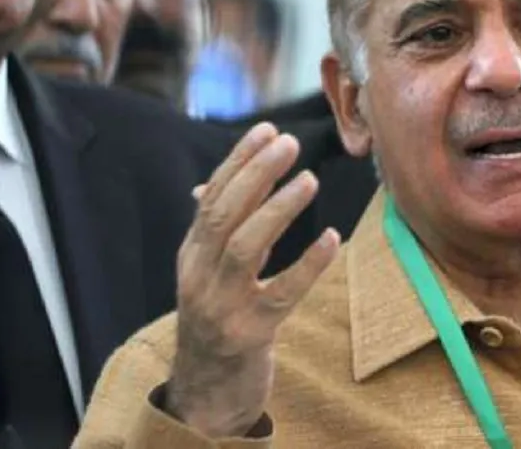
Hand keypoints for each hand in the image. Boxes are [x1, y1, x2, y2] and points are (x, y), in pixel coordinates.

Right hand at [165, 123, 340, 437]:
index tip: (268, 129)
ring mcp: (222, 306)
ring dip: (277, 209)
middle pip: (224, 214)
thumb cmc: (218, 319)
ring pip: (245, 248)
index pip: (213, 197)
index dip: (239, 161)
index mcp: (191, 255)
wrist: (207, 390)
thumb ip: (216, 232)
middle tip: (290, 143)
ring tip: (308, 179)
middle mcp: (199, 276)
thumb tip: (211, 184)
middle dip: (256, 174)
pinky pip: (281, 293)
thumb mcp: (209, 273)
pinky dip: (307, 263)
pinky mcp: (250, 333)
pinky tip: (330, 238)